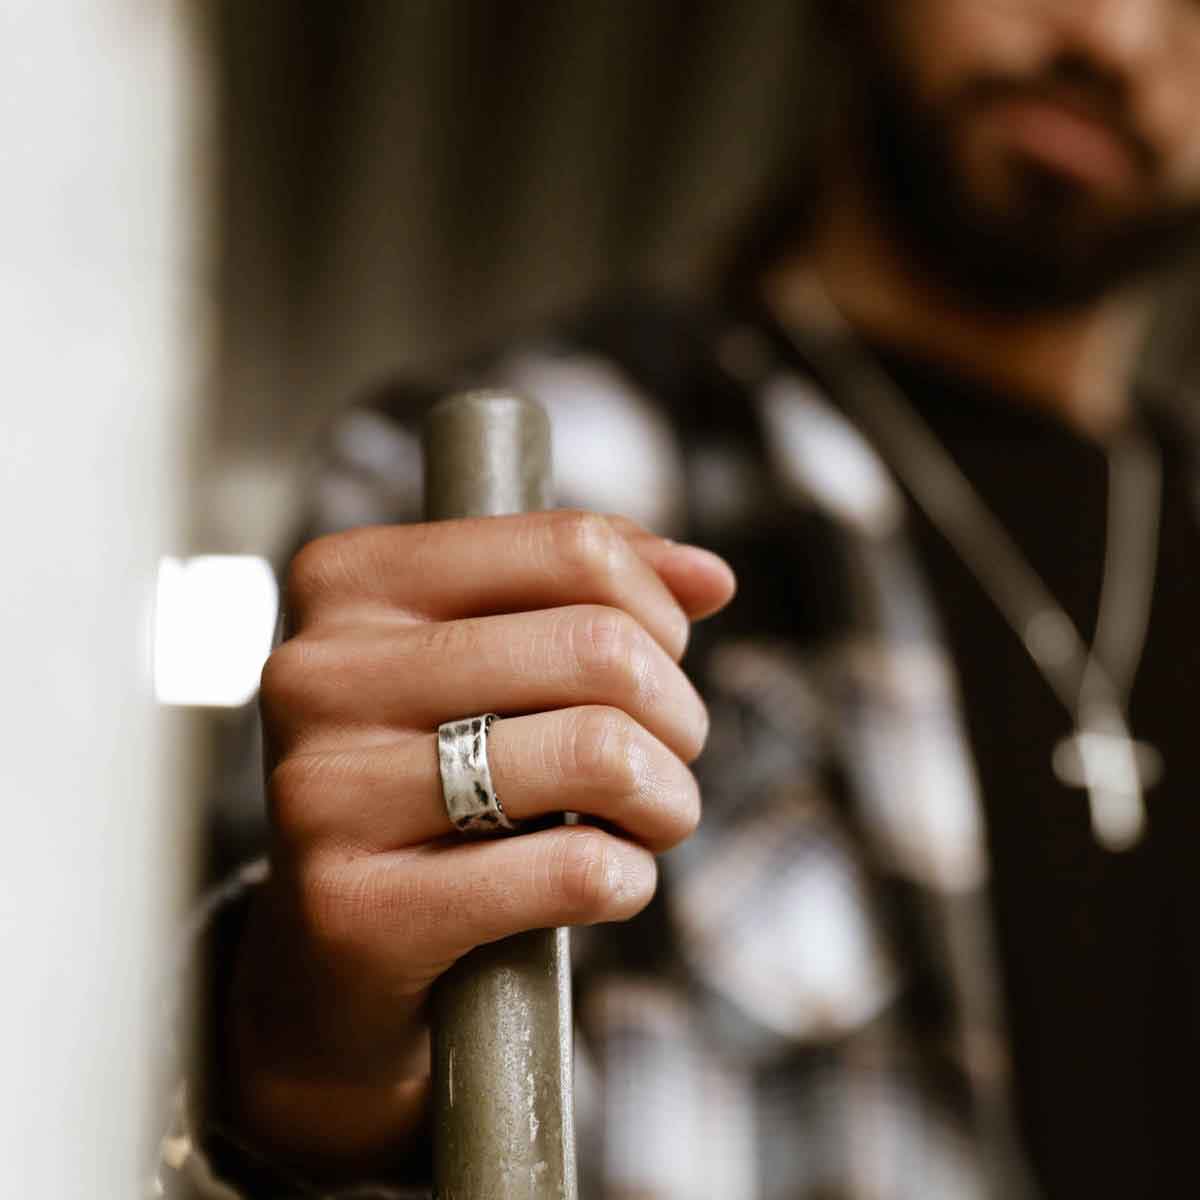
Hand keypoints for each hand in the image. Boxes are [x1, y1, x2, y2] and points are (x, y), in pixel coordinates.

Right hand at [227, 511, 735, 1172]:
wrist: (329, 950)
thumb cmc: (431, 781)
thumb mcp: (492, 662)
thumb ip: (595, 595)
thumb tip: (709, 575)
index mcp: (349, 582)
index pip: (572, 548)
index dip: (658, 611)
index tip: (661, 659)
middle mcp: (317, 673)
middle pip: (599, 647)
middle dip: (676, 713)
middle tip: (667, 755)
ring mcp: (324, 793)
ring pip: (597, 752)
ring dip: (666, 797)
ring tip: (650, 818)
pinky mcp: (354, 911)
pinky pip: (572, 869)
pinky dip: (628, 878)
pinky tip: (605, 882)